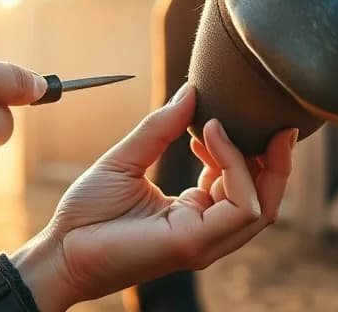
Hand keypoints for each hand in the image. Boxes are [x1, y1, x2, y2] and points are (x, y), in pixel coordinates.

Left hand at [10, 84, 297, 311]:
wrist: (59, 247)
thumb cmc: (88, 212)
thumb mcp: (127, 159)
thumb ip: (160, 127)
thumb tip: (190, 90)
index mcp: (195, 214)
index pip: (244, 187)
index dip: (246, 151)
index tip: (221, 117)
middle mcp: (206, 231)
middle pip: (266, 199)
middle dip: (277, 160)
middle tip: (275, 122)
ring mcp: (204, 241)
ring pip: (262, 205)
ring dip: (256, 159)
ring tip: (224, 121)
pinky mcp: (194, 244)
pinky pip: (241, 207)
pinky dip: (236, 168)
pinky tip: (211, 135)